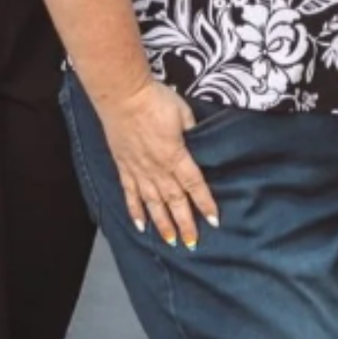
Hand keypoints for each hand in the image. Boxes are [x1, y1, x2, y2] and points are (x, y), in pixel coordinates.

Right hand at [92, 80, 221, 248]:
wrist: (123, 95)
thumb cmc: (155, 101)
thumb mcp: (184, 113)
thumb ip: (193, 131)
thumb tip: (199, 141)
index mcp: (175, 156)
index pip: (194, 185)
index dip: (205, 203)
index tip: (214, 221)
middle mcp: (157, 169)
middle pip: (174, 201)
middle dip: (185, 223)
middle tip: (192, 243)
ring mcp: (139, 170)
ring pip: (153, 203)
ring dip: (162, 223)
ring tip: (170, 241)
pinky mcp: (124, 167)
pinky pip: (130, 194)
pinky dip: (135, 211)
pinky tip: (140, 225)